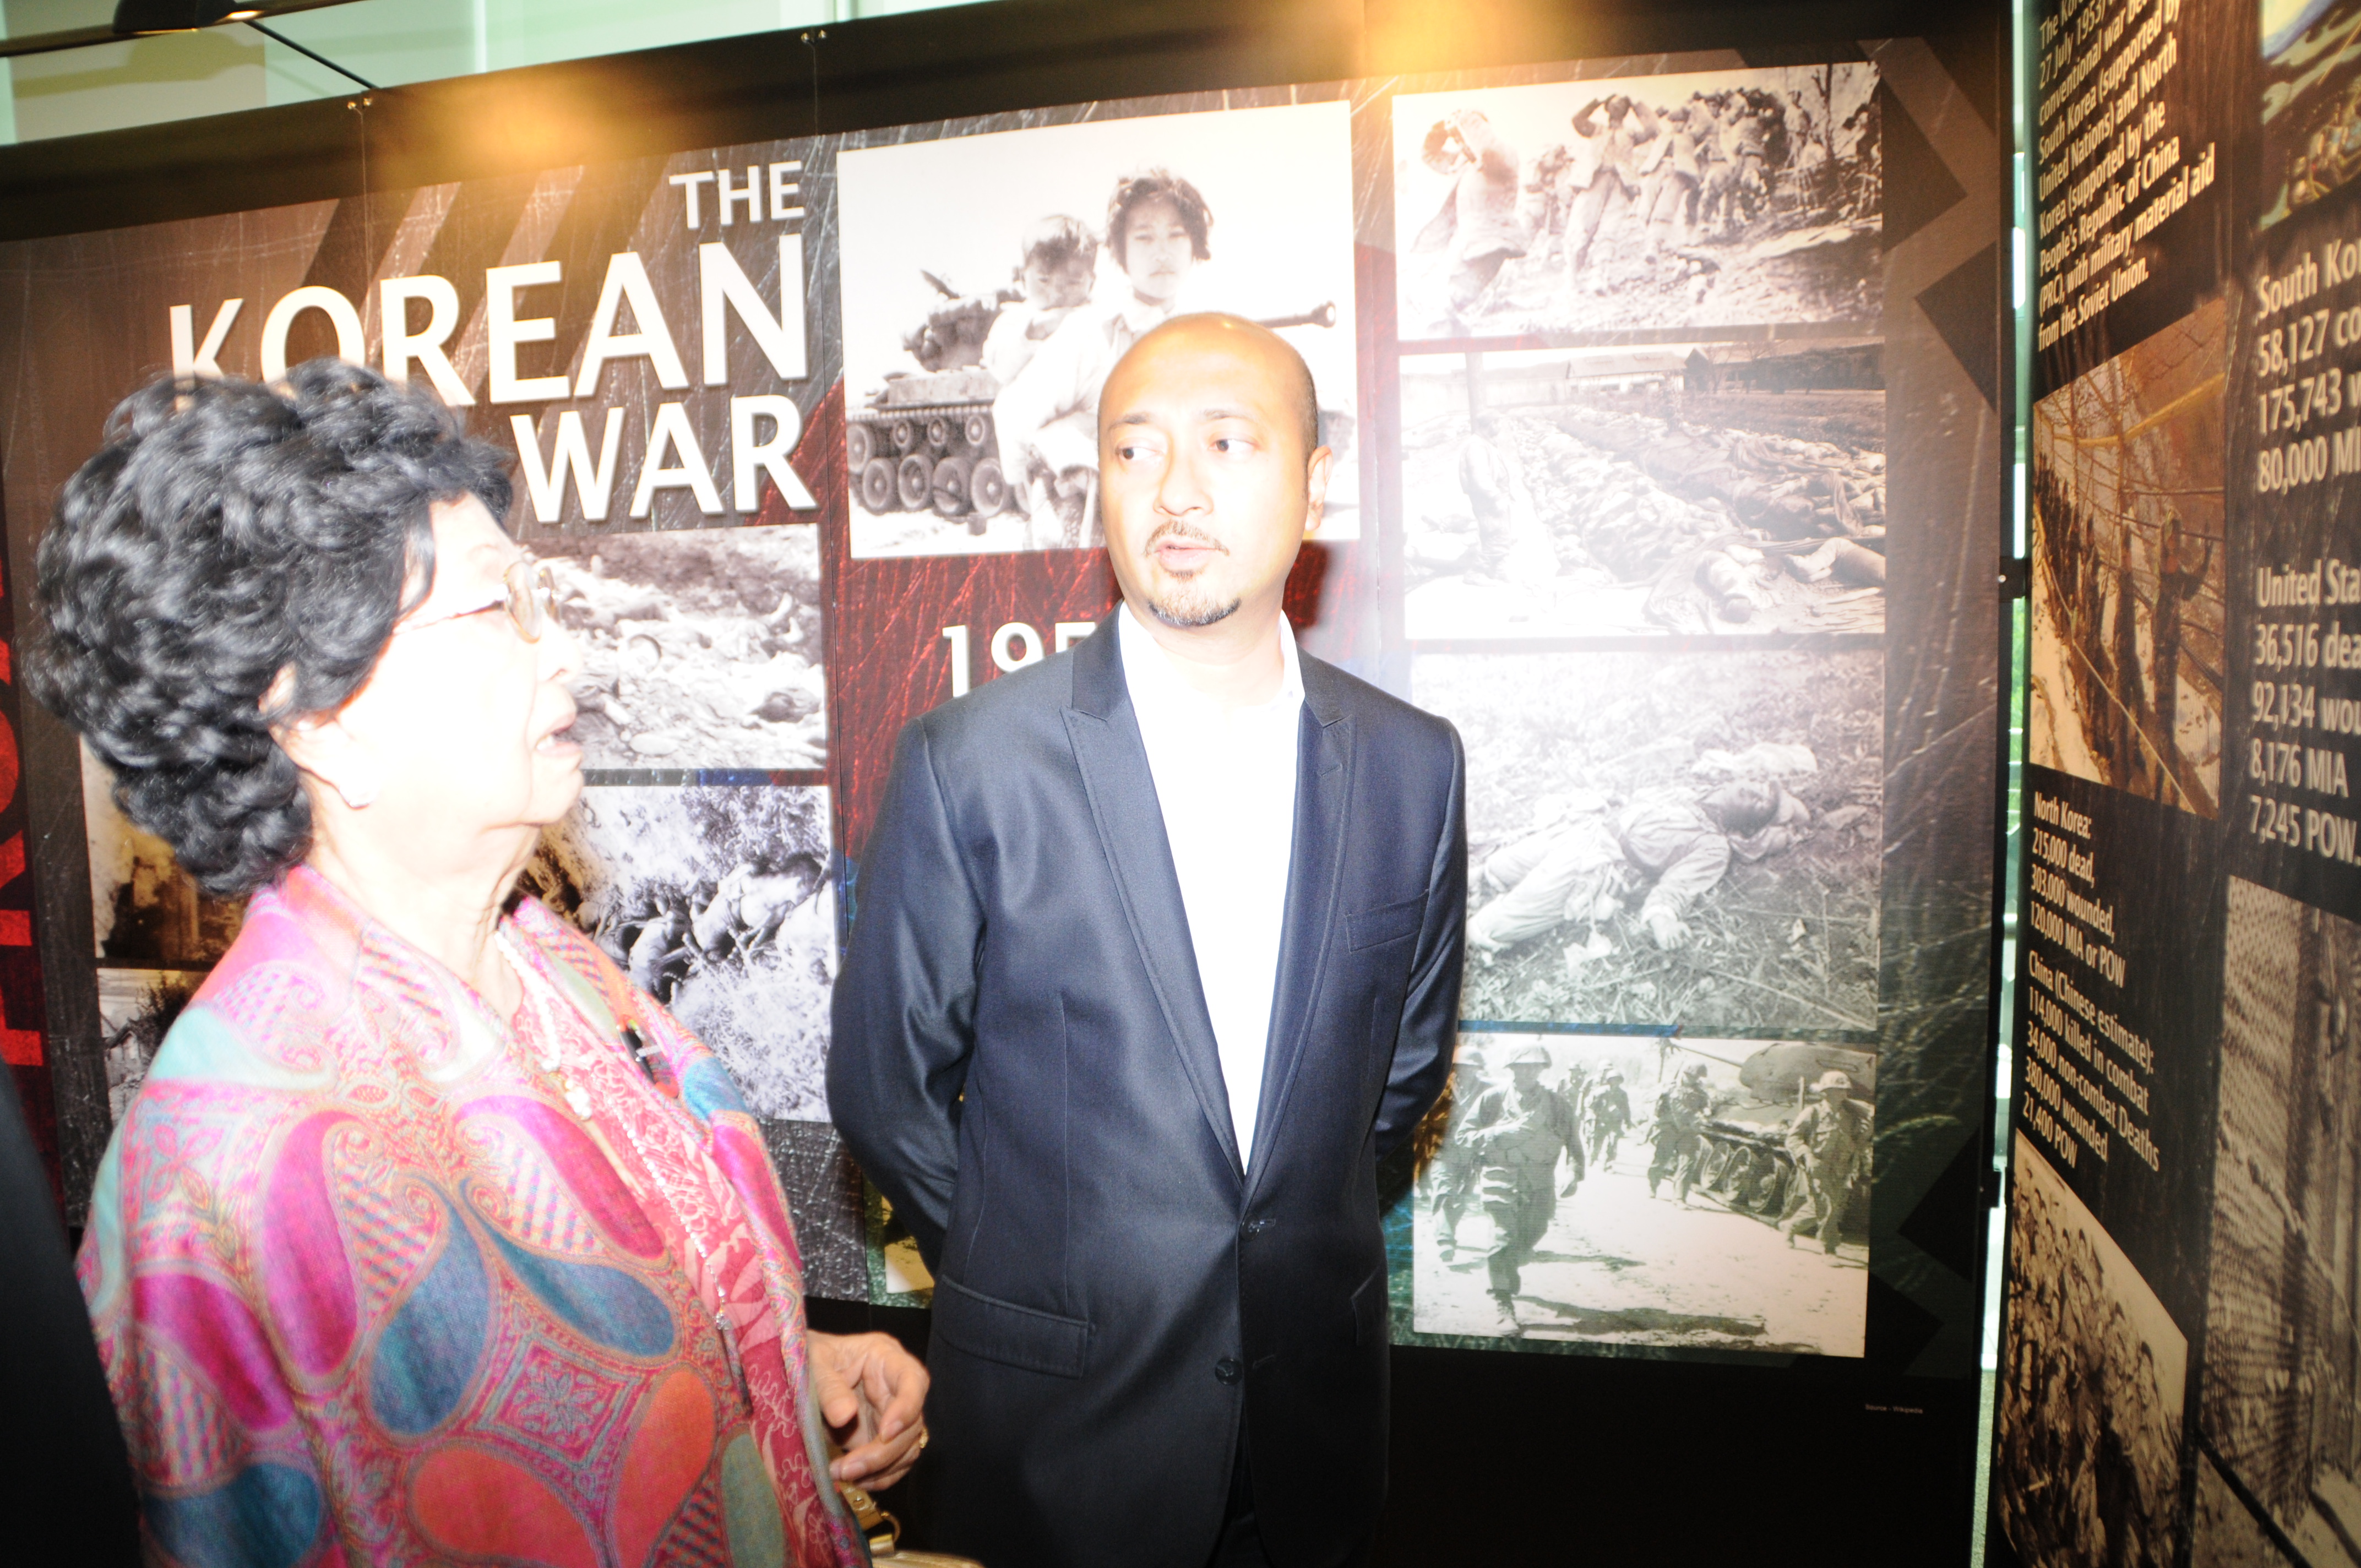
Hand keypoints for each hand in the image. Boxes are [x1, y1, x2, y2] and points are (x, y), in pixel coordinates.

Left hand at [808, 1330, 929, 1489]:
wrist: (795, 1377)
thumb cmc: (806, 1356)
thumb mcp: (812, 1362)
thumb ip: (828, 1387)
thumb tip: (844, 1416)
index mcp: (885, 1357)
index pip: (913, 1380)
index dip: (907, 1408)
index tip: (885, 1433)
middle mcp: (895, 1388)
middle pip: (912, 1423)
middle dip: (883, 1452)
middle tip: (848, 1469)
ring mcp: (889, 1415)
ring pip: (906, 1449)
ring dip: (879, 1469)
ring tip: (841, 1475)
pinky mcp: (879, 1440)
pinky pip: (893, 1464)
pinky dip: (876, 1477)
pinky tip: (852, 1481)